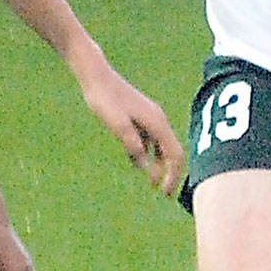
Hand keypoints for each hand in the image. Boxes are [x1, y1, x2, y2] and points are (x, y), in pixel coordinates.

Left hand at [77, 59, 185, 195]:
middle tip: (162, 193)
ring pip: (160, 146)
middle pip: (171, 151)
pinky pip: (149, 140)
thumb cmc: (105, 100)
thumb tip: (144, 165)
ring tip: (150, 183)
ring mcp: (150, 118)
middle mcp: (158, 120)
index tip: (164, 193)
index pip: (174, 154)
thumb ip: (131, 144)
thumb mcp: (117, 125)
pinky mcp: (139, 117)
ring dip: (157, 165)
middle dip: (168, 173)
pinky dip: (147, 154)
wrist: (97, 77)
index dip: (172, 175)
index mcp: (157, 122)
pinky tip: (137, 165)